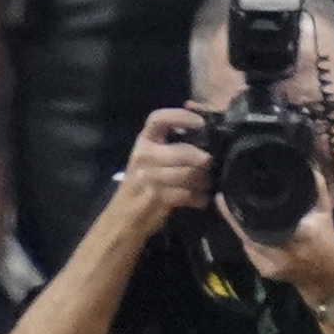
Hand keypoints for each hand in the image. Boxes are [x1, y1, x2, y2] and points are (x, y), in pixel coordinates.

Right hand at [111, 105, 219, 235]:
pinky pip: (186, 194)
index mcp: (144, 141)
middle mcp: (144, 155)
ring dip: (202, 181)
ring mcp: (148, 177)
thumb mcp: (151, 159)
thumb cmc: (143, 183)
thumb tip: (203, 130)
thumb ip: (172, 145)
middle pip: (182, 152)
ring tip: (205, 184)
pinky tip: (200, 199)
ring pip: (187, 174)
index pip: (158, 119)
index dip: (181, 117)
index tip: (200, 122)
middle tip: (209, 164)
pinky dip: (198, 198)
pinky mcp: (156, 197)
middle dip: (202, 159)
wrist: (124, 216)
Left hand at [228, 186, 333, 298]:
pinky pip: (250, 252)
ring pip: (246, 243)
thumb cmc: (328, 243)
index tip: (224, 197)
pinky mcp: (266, 272)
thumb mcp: (325, 214)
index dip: (239, 212)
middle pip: (247, 233)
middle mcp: (283, 252)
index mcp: (301, 235)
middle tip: (222, 201)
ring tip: (229, 210)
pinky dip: (247, 240)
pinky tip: (244, 229)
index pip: (262, 222)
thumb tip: (309, 166)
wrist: (329, 279)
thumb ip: (318, 189)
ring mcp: (272, 265)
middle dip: (233, 217)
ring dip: (238, 228)